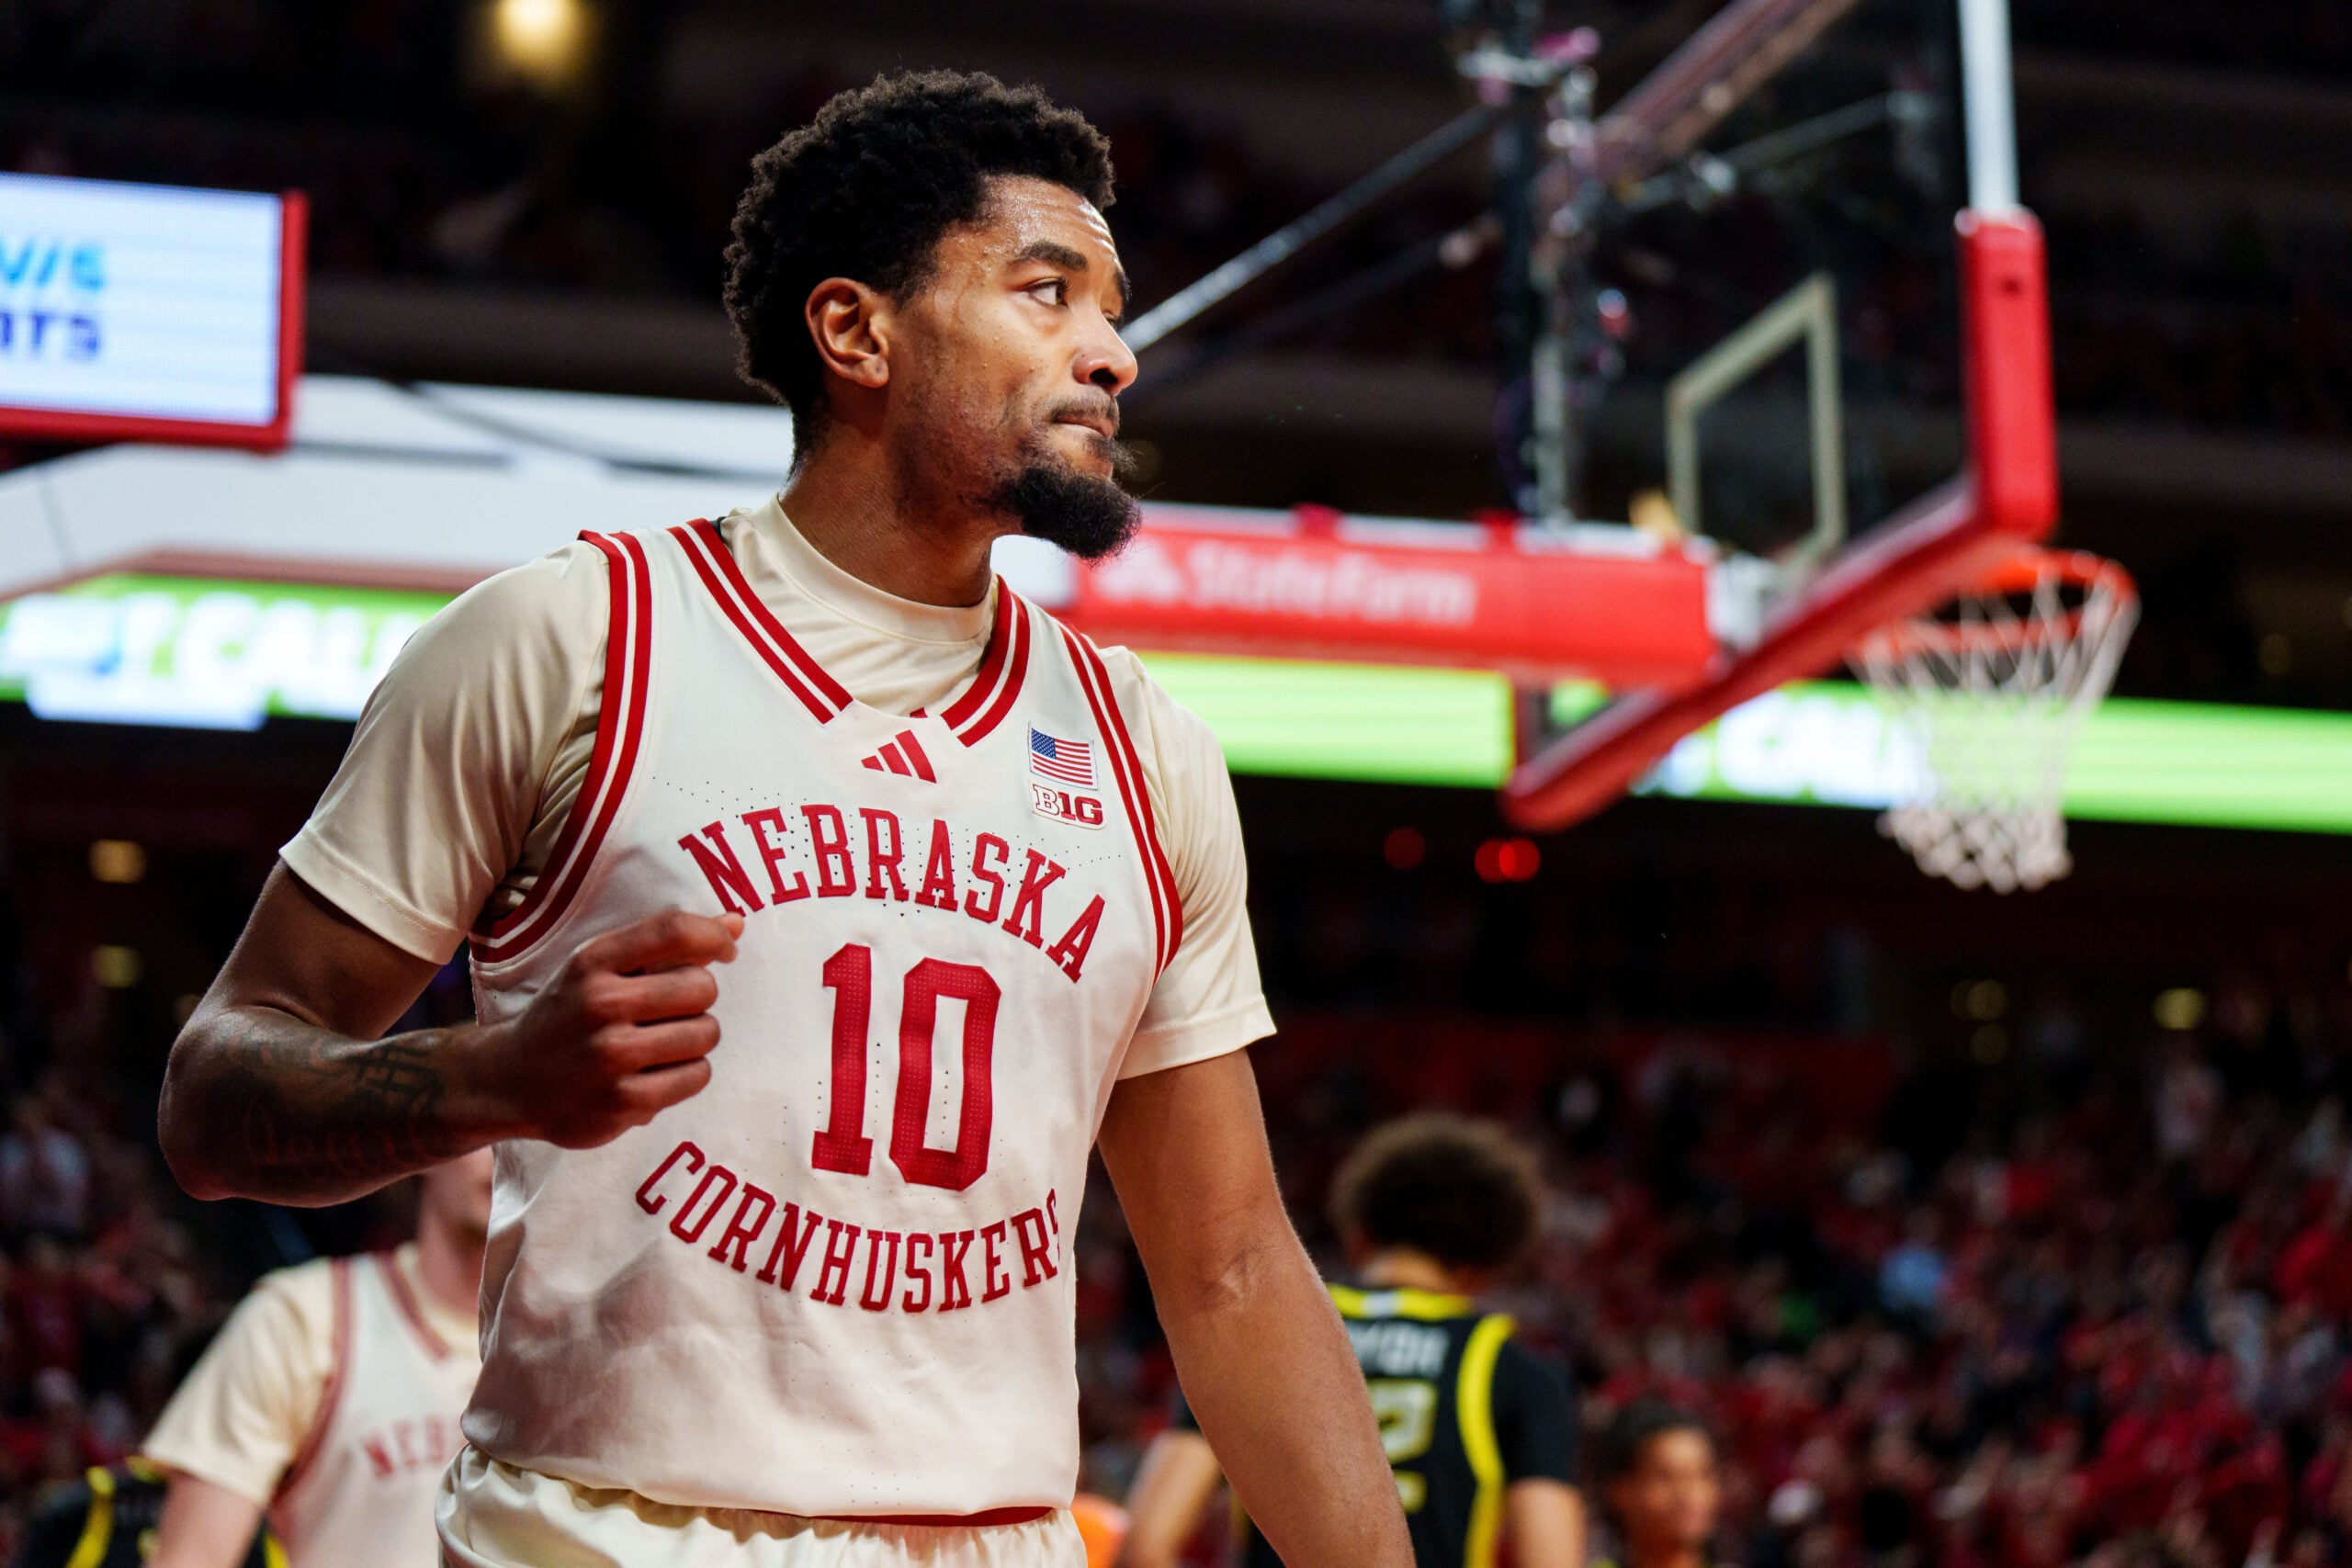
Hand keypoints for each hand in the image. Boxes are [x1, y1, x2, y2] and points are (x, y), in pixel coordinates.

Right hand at [470, 909, 743, 1147]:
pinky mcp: (623, 1102)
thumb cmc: (570, 1015)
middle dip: (698, 998)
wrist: (509, 1082)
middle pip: (702, 987)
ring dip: (695, 1039)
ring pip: (706, 1034)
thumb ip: (666, 945)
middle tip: (671, 1011)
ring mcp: (610, 1056)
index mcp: (593, 962)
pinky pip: (697, 1076)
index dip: (715, 936)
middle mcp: (600, 1005)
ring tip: (662, 1044)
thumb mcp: (600, 969)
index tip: (725, 950)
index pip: (675, 931)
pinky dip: (688, 1074)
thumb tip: (737, 923)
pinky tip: (658, 1073)